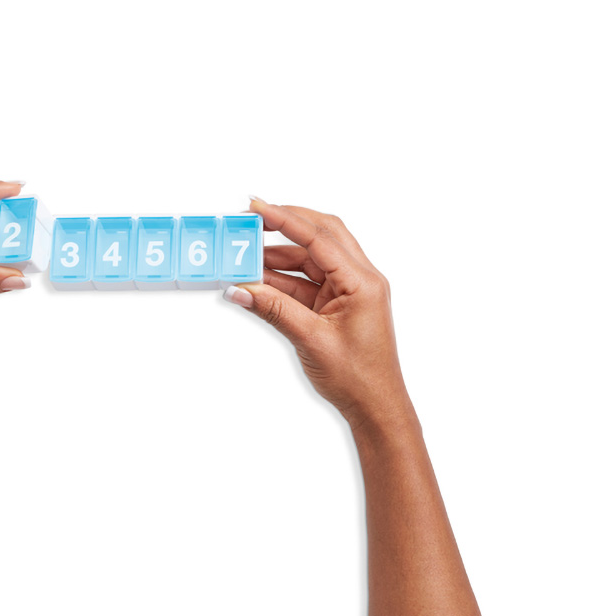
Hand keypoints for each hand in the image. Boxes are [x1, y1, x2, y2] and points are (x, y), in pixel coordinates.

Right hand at [224, 199, 408, 430]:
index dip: (285, 219)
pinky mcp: (336, 303)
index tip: (257, 208)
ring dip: (277, 256)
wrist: (375, 407)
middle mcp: (359, 279)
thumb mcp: (310, 340)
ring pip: (310, 258)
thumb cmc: (358, 378)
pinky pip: (306, 280)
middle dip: (285, 224)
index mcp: (362, 282)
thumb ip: (273, 309)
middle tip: (252, 218)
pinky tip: (257, 281)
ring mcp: (347, 290)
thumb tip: (241, 288)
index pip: (319, 238)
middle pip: (320, 235)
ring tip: (245, 257)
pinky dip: (281, 279)